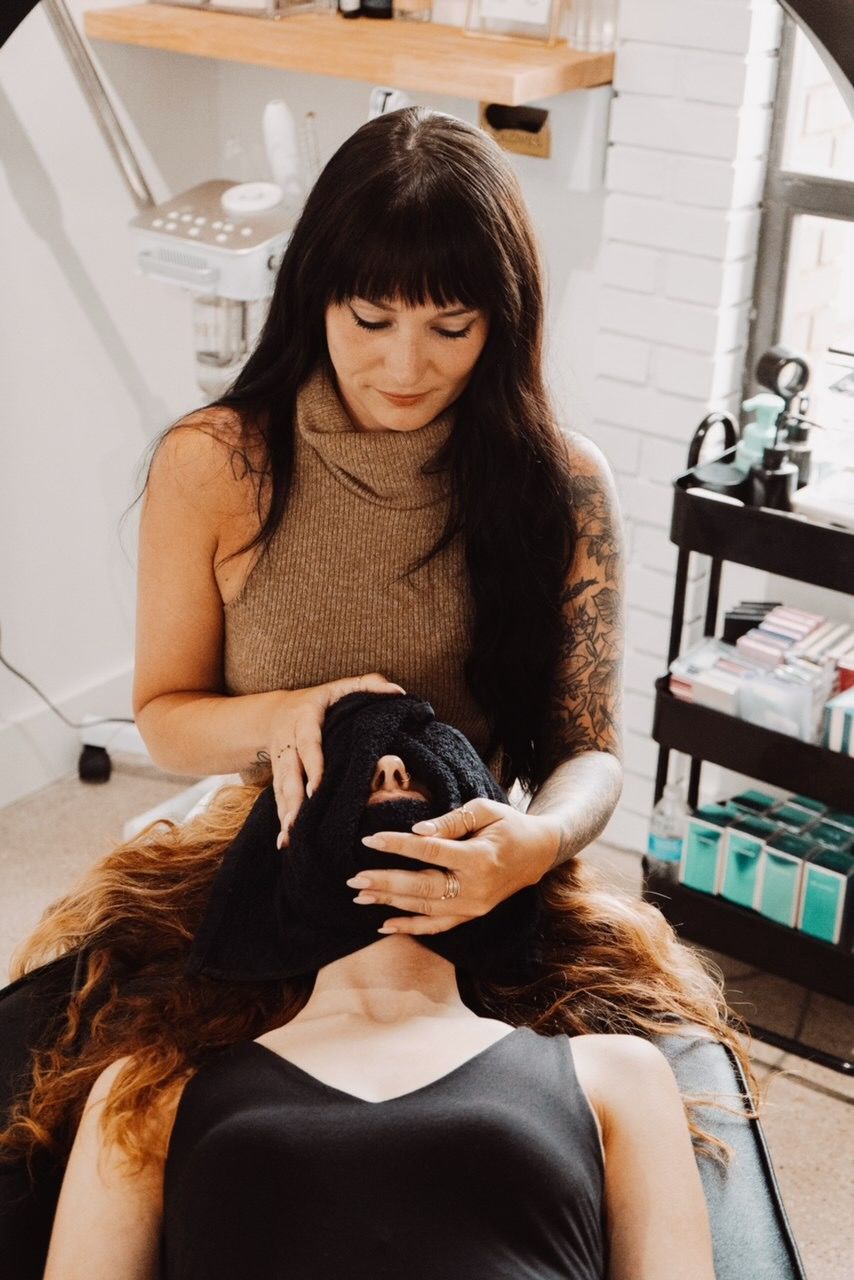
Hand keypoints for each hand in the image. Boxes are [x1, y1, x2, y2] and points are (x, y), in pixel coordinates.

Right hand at [268, 673, 405, 847]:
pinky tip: (285, 843)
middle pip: (289, 773)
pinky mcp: (278, 778)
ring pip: (281, 790)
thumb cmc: (320, 701)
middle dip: (293, 800)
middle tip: (298, 823)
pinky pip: (278, 800)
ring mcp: (281, 762)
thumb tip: (399, 691)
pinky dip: (282, 820)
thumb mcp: (340, 687)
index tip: (316, 789)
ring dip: (286, 815)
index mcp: (304, 719)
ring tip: (289, 839)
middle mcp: (288, 742)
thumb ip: (368, 685)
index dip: (313, 766)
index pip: (309, 744)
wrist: (274, 713)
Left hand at [346, 797, 559, 934]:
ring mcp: (473, 906)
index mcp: (479, 858)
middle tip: (355, 879)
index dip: (399, 845)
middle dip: (386, 883)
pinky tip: (384, 924)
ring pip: (425, 909)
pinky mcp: (471, 914)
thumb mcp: (485, 811)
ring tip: (360, 895)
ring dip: (390, 903)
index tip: (370, 840)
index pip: (431, 852)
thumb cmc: (509, 825)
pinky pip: (437, 926)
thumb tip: (418, 832)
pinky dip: (410, 928)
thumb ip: (452, 821)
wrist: (538, 853)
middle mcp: (475, 888)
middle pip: (422, 887)